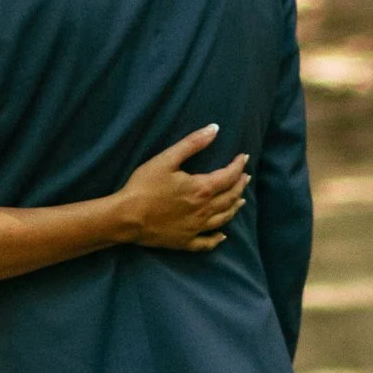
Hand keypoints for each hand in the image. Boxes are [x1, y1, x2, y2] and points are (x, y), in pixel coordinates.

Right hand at [118, 127, 248, 253]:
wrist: (127, 217)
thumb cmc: (144, 186)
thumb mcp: (167, 159)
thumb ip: (192, 143)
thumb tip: (214, 129)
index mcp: (202, 189)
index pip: (228, 176)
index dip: (238, 166)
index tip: (244, 158)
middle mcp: (204, 210)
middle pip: (230, 197)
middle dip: (240, 185)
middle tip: (245, 177)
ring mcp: (196, 228)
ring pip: (223, 218)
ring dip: (234, 208)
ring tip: (241, 201)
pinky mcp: (185, 242)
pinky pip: (207, 242)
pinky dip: (217, 239)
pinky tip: (222, 236)